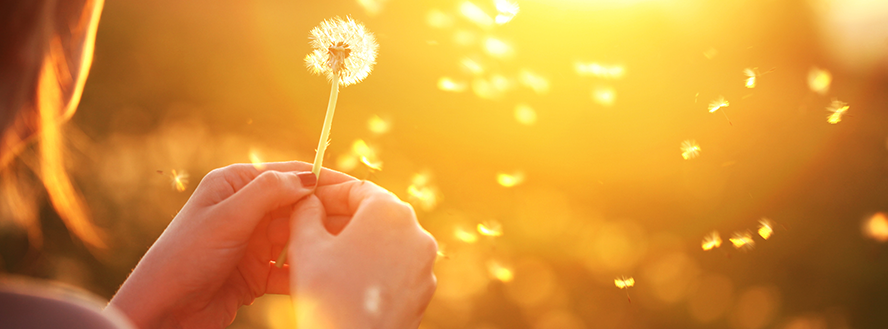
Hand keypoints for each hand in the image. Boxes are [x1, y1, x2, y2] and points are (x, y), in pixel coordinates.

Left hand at [108, 161, 354, 328]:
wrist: (163, 311)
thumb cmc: (184, 258)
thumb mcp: (227, 219)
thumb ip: (268, 193)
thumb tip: (309, 177)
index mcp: (235, 185)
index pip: (289, 174)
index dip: (324, 179)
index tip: (357, 188)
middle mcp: (245, 210)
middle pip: (298, 206)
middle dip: (326, 215)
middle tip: (360, 223)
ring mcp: (251, 242)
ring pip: (297, 237)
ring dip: (317, 244)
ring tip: (346, 250)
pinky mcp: (254, 274)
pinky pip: (288, 269)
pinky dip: (303, 272)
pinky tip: (320, 277)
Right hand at [288, 180, 437, 328]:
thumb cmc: (328, 294)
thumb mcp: (306, 244)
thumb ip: (306, 212)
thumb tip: (309, 201)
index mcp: (391, 211)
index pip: (357, 189)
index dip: (327, 193)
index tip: (306, 200)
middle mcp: (417, 233)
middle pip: (372, 214)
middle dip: (337, 219)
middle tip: (306, 227)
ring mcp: (424, 264)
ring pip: (383, 242)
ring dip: (352, 243)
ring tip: (319, 254)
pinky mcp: (422, 291)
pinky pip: (393, 267)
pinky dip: (369, 265)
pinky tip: (342, 277)